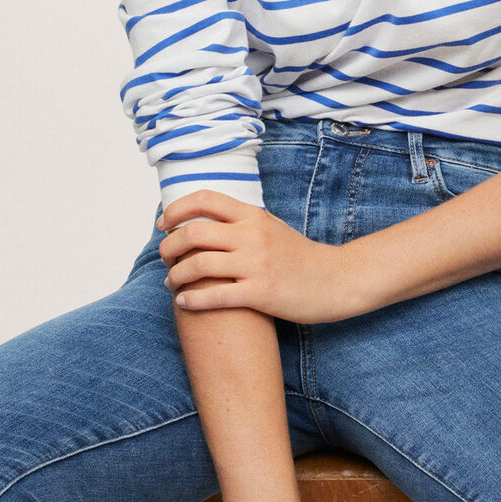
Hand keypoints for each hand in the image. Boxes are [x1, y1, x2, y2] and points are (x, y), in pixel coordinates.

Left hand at [157, 190, 367, 321]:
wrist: (337, 280)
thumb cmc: (301, 257)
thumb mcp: (272, 227)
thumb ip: (242, 221)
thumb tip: (207, 215)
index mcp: (254, 216)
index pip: (205, 199)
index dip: (176, 209)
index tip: (164, 224)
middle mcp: (253, 236)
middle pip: (193, 233)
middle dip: (169, 246)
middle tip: (164, 257)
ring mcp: (257, 265)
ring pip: (199, 265)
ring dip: (176, 275)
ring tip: (171, 283)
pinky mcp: (261, 294)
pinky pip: (215, 296)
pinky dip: (192, 299)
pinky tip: (184, 302)